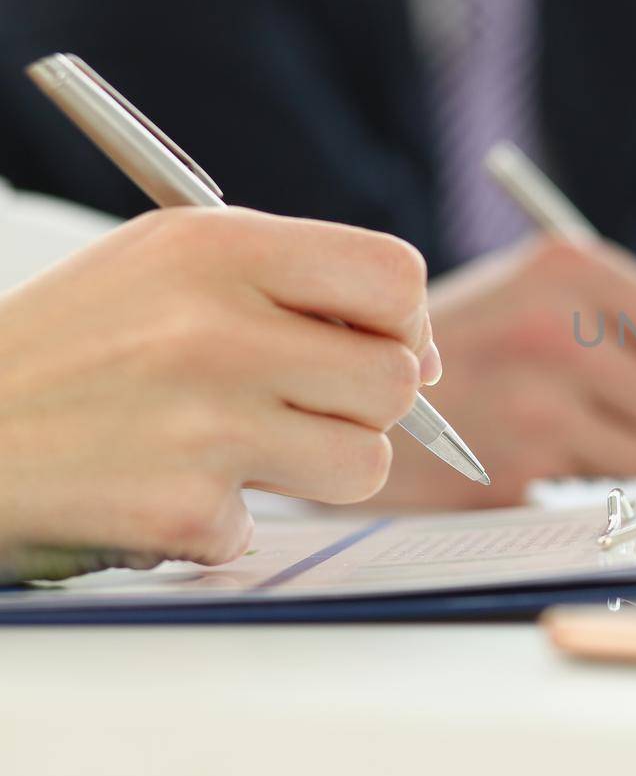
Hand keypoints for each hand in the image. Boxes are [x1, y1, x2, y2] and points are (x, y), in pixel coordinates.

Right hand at [0, 209, 437, 571]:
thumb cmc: (73, 345)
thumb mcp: (168, 266)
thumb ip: (293, 288)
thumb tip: (421, 361)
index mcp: (218, 247)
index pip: (394, 274)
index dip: (402, 321)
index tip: (375, 346)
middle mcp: (215, 328)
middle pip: (396, 382)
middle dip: (361, 405)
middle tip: (296, 407)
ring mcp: (200, 423)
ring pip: (363, 464)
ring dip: (313, 470)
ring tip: (233, 448)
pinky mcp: (177, 508)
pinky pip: (265, 529)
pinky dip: (216, 521)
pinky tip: (154, 486)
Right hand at [371, 238, 635, 507]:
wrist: (339, 389)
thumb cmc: (461, 353)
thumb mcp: (534, 298)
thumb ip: (625, 328)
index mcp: (571, 268)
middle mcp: (555, 326)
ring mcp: (532, 398)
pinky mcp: (512, 465)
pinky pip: (612, 493)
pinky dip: (631, 501)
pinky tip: (611, 490)